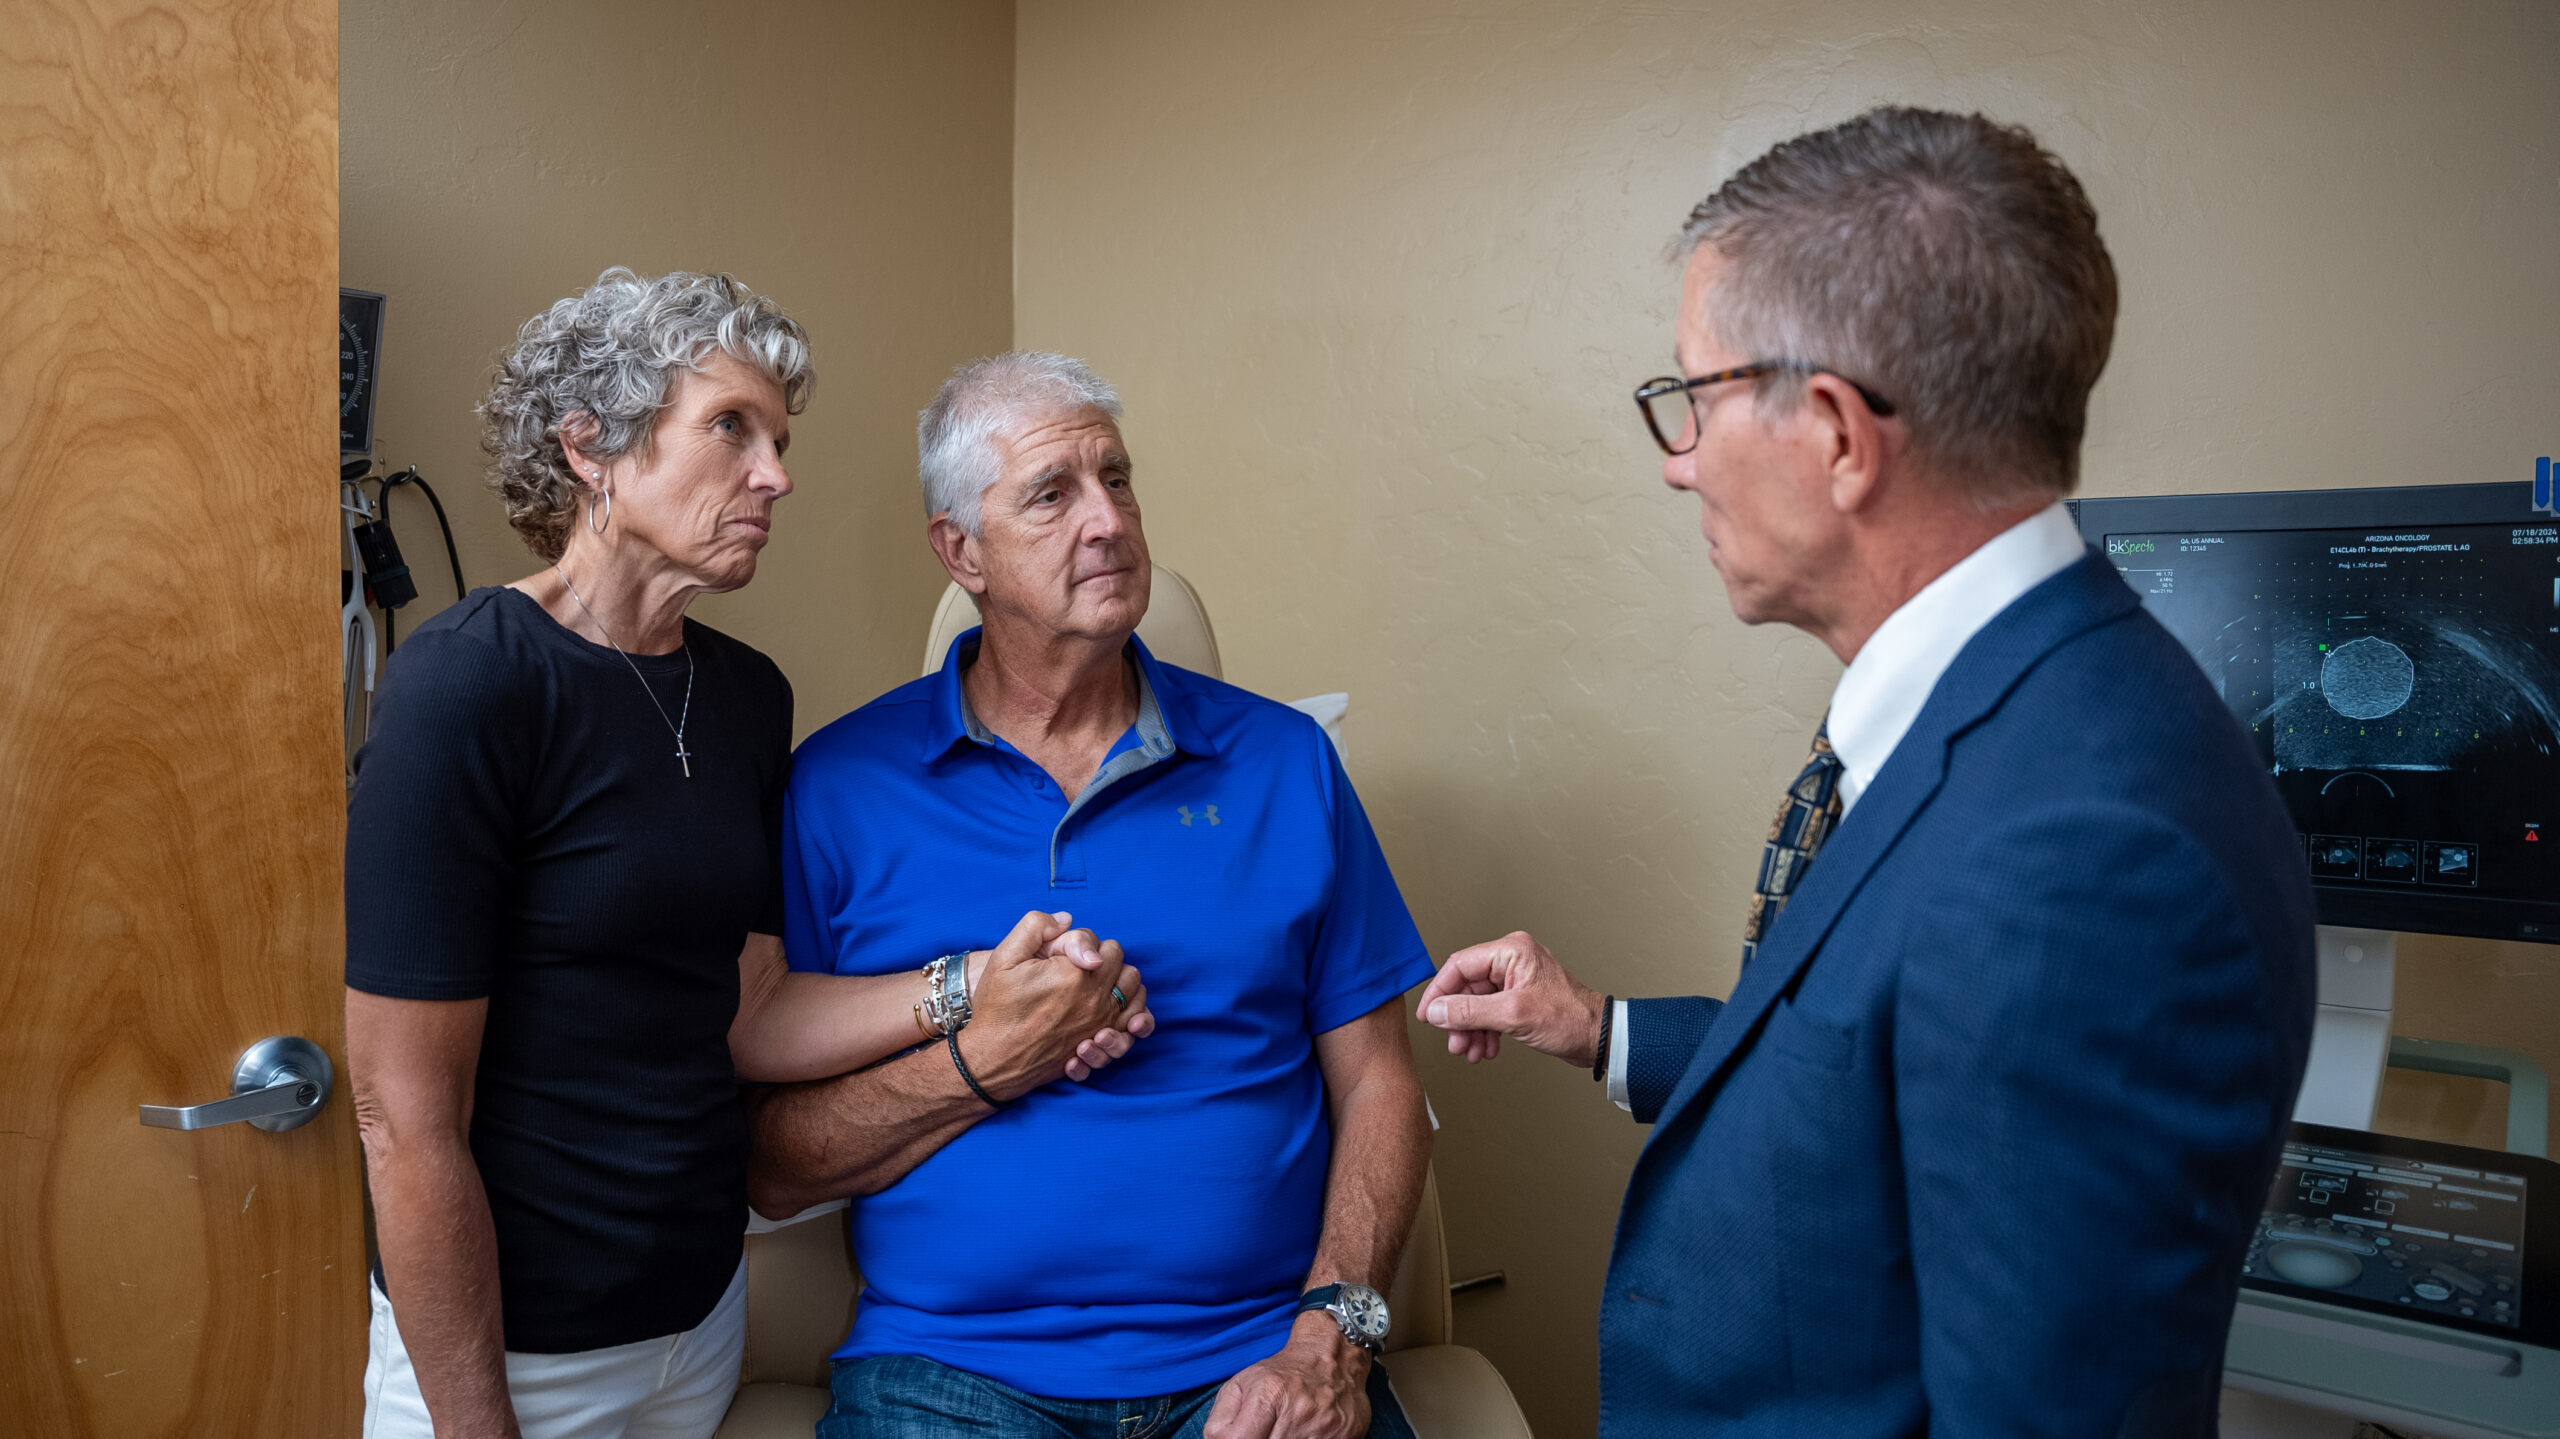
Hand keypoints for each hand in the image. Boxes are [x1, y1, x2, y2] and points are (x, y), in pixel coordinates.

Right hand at [959, 911, 1151, 1100]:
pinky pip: (1135, 1024)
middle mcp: (1093, 998)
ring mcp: (1100, 1023)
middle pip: (1123, 965)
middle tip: (1081, 969)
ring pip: (1135, 992)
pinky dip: (1133, 1013)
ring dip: (1121, 984)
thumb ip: (1035, 926)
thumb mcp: (1005, 957)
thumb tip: (1066, 920)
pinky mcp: (1100, 1043)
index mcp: (1074, 973)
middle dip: (1106, 962)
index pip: (1105, 946)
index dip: (1086, 947)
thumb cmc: (997, 1008)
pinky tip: (1115, 1010)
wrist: (993, 1057)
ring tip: (1098, 985)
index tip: (1064, 958)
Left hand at [1203, 1313, 1368, 1438]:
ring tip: (1283, 1431)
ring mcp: (1324, 1428)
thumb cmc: (1283, 1373)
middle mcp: (1299, 1412)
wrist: (1333, 1357)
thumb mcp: (1242, 1384)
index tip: (1238, 1437)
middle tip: (1263, 1432)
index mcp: (1268, 1396)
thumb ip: (1221, 1419)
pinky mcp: (1346, 1437)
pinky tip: (1304, 1435)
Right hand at [1416, 930, 1603, 1067]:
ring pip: (1477, 1004)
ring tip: (1470, 1052)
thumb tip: (1437, 1011)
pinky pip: (1491, 1013)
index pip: (1460, 966)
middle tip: (1454, 1042)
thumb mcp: (1513, 1015)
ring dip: (1471, 1030)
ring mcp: (1516, 980)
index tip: (1428, 1016)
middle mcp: (1511, 960)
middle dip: (1459, 1019)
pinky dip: (1485, 1032)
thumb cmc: (1569, 1018)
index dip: (1439, 992)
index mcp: (1511, 951)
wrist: (1599, 1038)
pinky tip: (1486, 1049)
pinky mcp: (1520, 998)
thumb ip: (1470, 1012)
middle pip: (1467, 988)